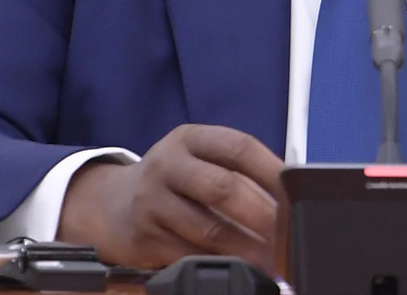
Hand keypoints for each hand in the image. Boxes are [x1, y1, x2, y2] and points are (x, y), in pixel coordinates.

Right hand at [57, 125, 283, 271]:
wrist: (110, 206)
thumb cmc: (172, 182)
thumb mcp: (198, 161)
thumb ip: (238, 171)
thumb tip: (289, 198)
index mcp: (189, 139)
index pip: (238, 147)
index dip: (272, 171)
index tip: (297, 195)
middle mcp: (168, 165)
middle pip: (224, 188)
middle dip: (264, 216)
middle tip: (289, 235)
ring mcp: (152, 201)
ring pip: (208, 228)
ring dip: (247, 248)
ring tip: (273, 260)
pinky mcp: (145, 237)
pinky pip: (190, 254)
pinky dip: (220, 264)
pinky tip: (240, 268)